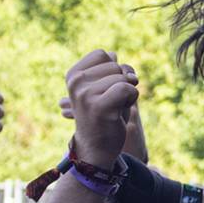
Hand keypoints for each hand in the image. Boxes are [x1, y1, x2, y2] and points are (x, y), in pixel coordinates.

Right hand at [65, 51, 137, 172]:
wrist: (98, 148)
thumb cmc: (105, 116)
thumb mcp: (106, 87)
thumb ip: (110, 69)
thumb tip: (114, 54)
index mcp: (72, 75)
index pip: (104, 55)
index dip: (114, 69)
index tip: (106, 89)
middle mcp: (75, 82)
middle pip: (116, 65)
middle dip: (123, 82)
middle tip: (111, 103)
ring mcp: (85, 94)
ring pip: (124, 77)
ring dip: (128, 93)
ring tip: (113, 109)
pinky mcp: (99, 106)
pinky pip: (128, 88)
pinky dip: (131, 99)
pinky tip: (119, 112)